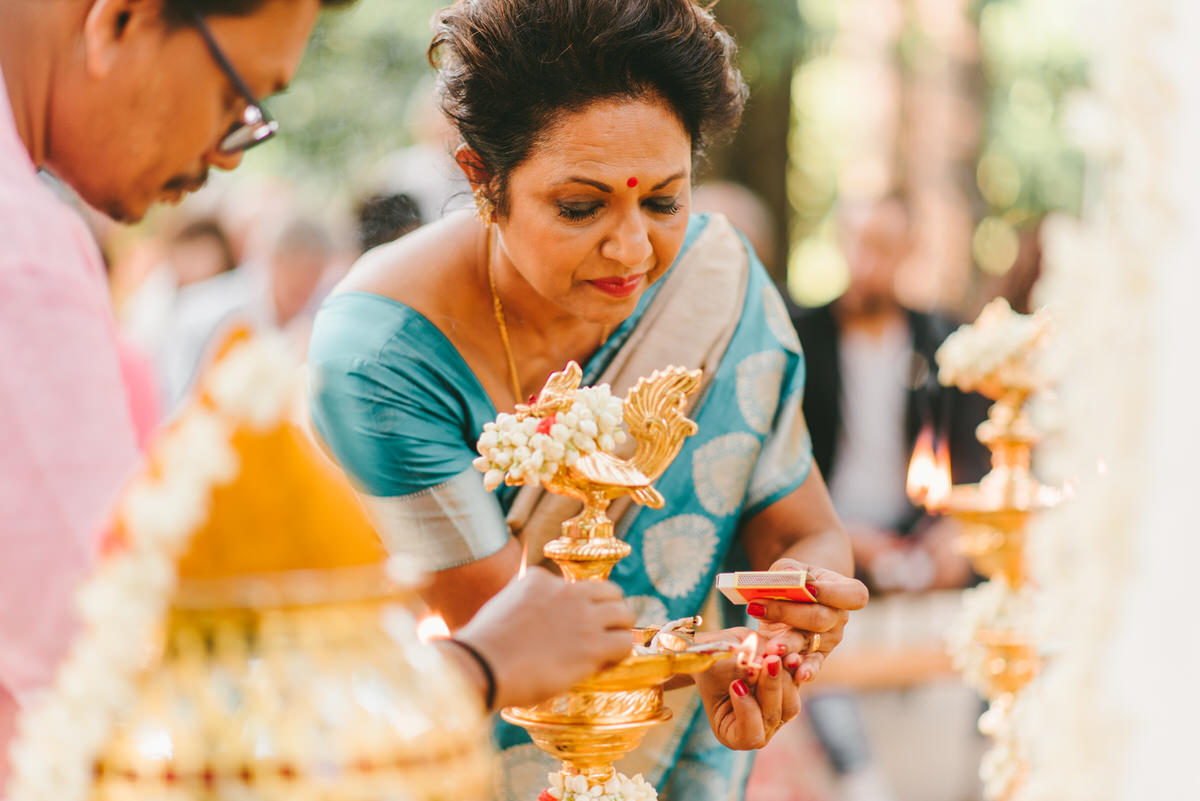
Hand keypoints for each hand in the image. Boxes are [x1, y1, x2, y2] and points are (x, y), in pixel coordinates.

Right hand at [454, 567, 635, 708]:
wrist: (483, 666)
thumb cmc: (483, 647)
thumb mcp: (501, 607)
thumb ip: (521, 603)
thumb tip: (529, 617)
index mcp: (540, 579)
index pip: (574, 586)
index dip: (577, 608)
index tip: (569, 627)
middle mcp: (567, 591)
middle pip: (610, 592)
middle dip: (609, 612)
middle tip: (601, 633)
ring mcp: (583, 616)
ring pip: (624, 614)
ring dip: (618, 631)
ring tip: (608, 649)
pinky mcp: (593, 645)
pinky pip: (624, 643)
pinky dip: (619, 654)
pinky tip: (605, 665)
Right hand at [693, 628, 801, 749]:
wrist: (720, 650)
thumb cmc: (710, 664)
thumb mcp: (716, 668)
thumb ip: (736, 671)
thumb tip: (758, 667)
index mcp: (732, 733)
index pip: (749, 736)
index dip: (747, 712)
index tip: (736, 685)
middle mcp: (757, 728)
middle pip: (772, 717)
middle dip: (769, 688)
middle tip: (766, 661)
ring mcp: (775, 713)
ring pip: (791, 704)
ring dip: (784, 680)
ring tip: (773, 656)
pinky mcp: (788, 694)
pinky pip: (798, 686)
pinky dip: (793, 670)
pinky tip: (787, 655)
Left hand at [749, 559, 868, 682]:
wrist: (792, 599)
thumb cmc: (793, 579)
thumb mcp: (790, 568)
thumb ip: (788, 570)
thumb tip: (790, 574)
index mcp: (845, 591)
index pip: (853, 595)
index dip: (832, 593)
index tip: (806, 589)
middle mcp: (841, 617)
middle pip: (821, 619)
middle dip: (788, 613)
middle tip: (757, 609)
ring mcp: (830, 640)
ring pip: (810, 643)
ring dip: (789, 645)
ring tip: (770, 646)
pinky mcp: (816, 656)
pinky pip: (812, 665)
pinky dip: (804, 670)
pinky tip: (796, 675)